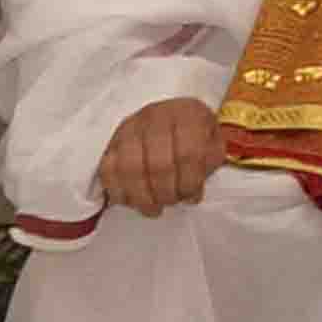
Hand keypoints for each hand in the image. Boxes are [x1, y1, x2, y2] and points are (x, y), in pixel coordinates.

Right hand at [96, 97, 230, 215]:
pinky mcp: (112, 141)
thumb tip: (192, 193)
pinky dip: (119, 191)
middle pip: (158, 164)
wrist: (172, 115)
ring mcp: (131, 127)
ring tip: (153, 208)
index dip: (189, 182)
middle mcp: (157, 116)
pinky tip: (133, 201)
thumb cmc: (195, 133)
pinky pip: (108, 170)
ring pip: (130, 168)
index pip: (188, 153)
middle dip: (166, 193)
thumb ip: (209, 164)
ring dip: (142, 197)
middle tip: (171, 203)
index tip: (191, 197)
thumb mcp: (213, 142)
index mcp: (188, 114)